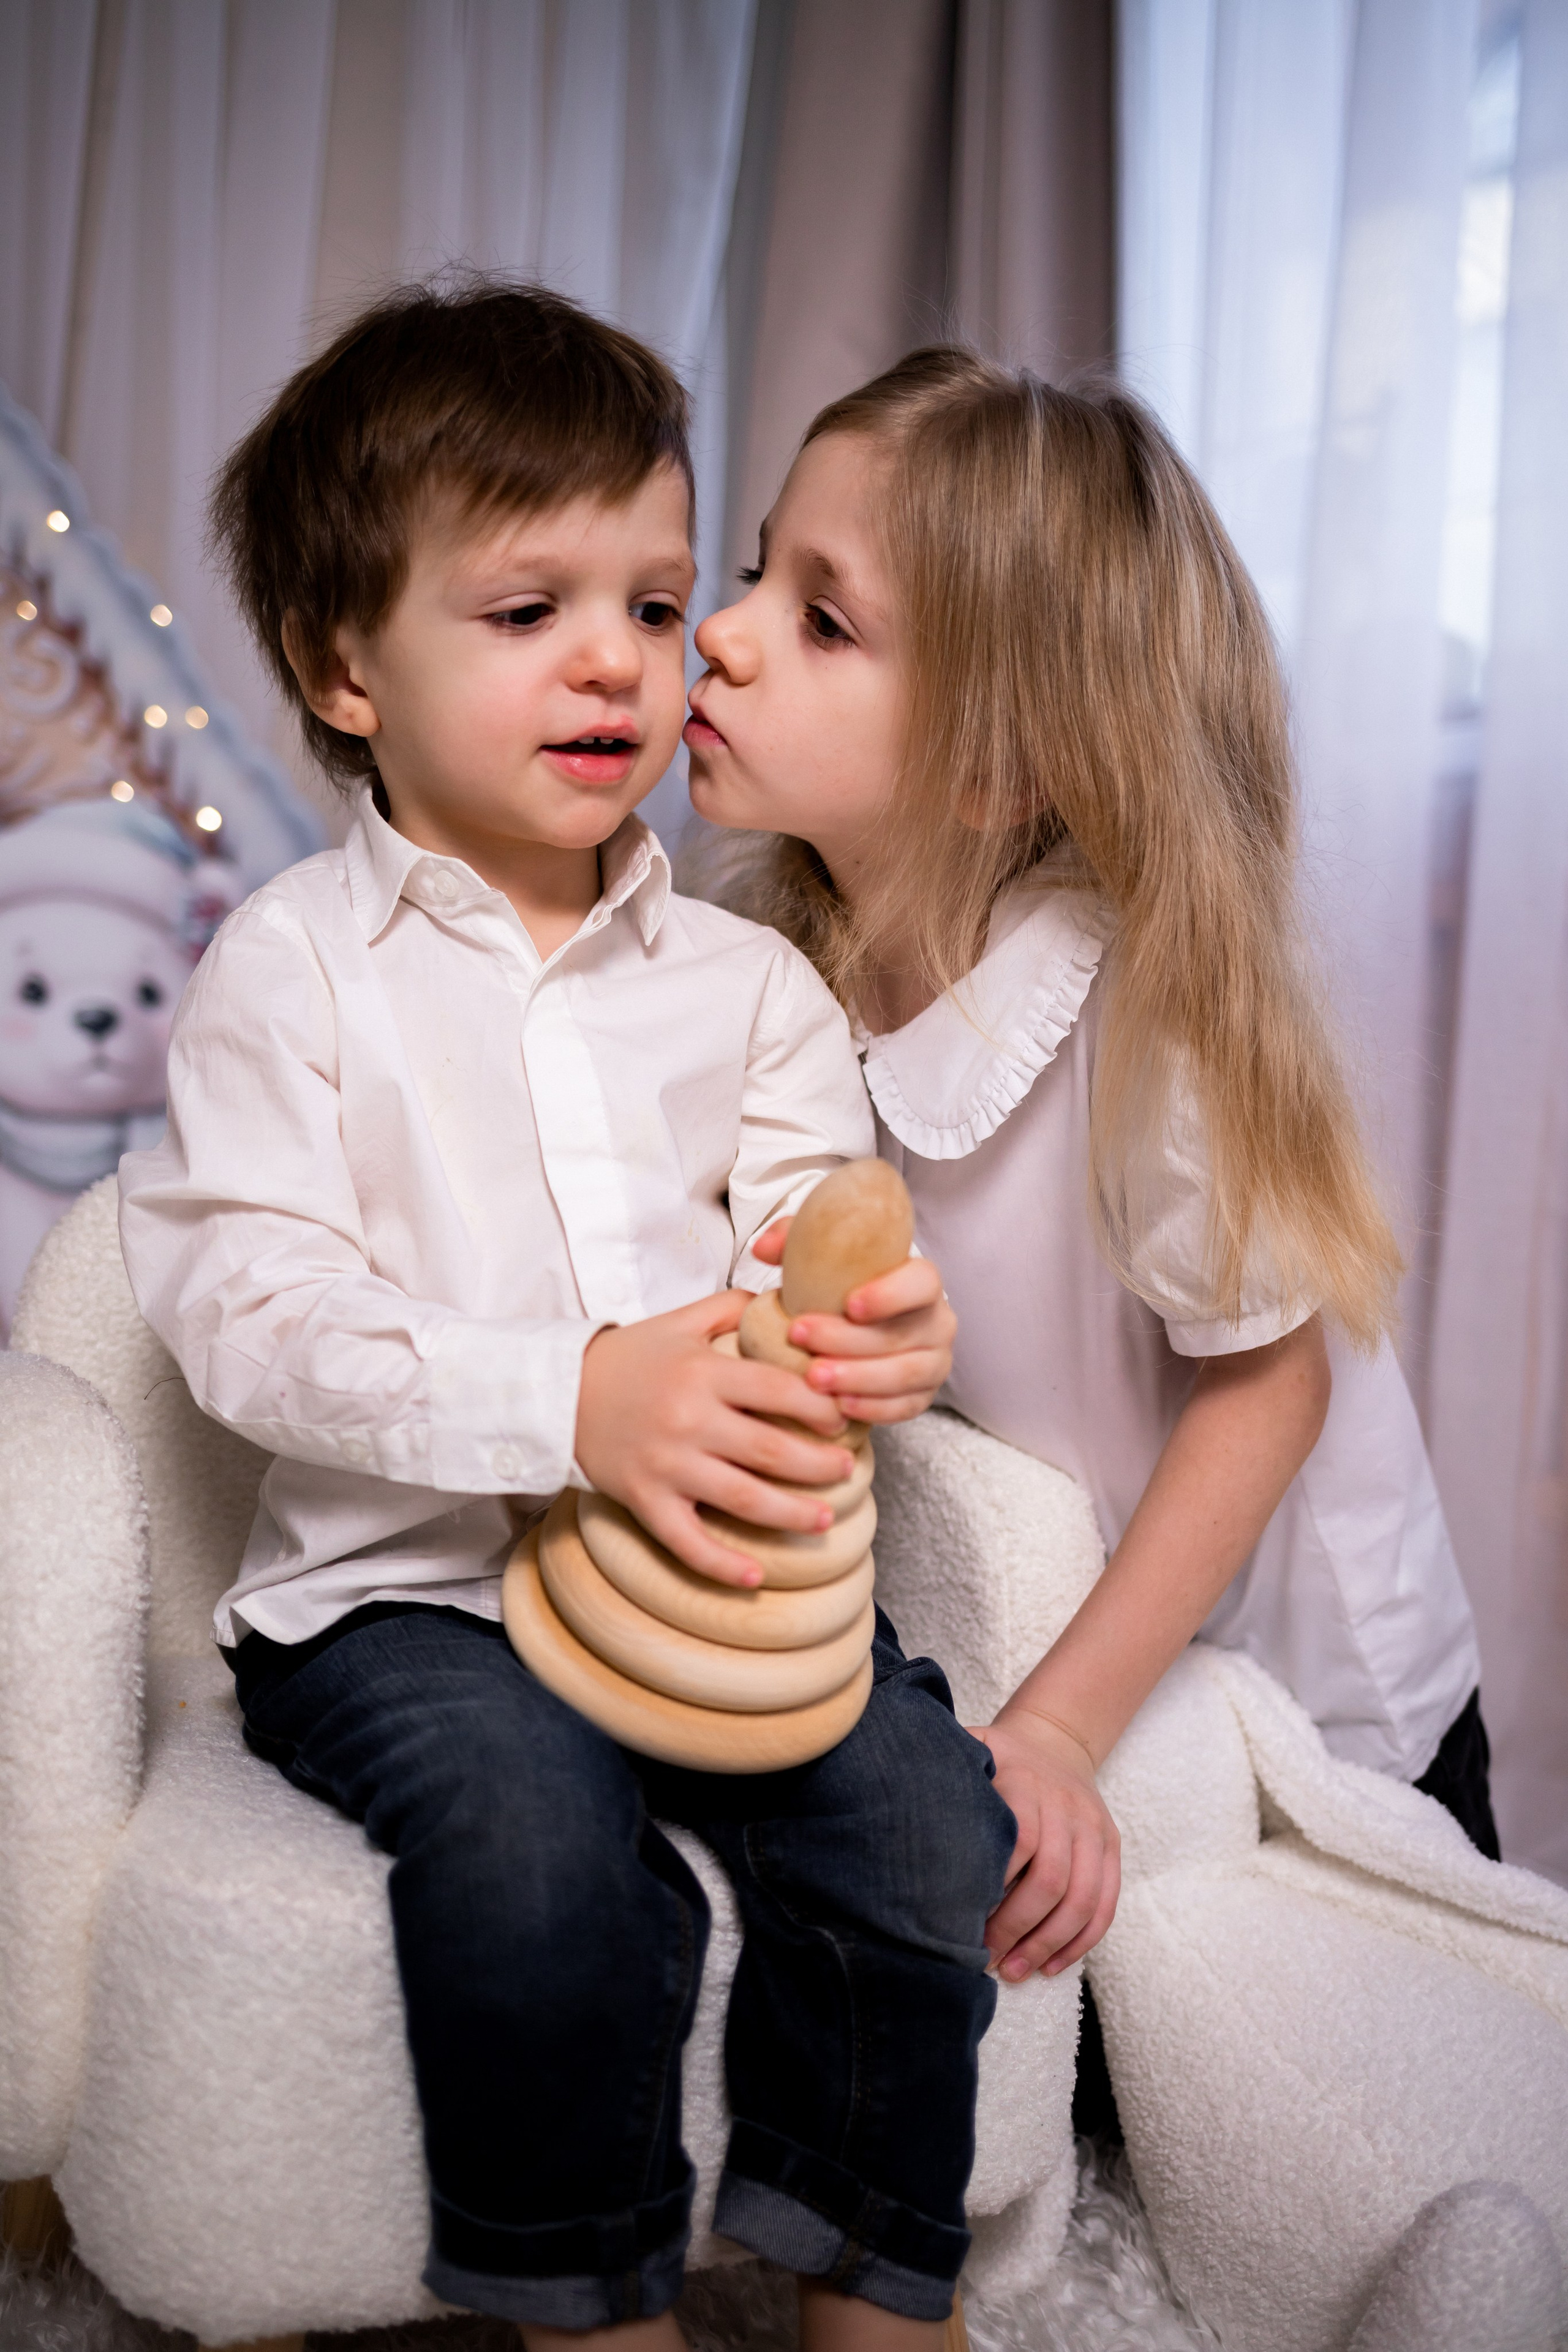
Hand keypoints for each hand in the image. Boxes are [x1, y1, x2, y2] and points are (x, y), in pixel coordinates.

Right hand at [575, 1288, 856, 1584]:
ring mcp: (667, 1465)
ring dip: (791, 1515)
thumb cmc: (627, 1358)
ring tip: (825, 1521)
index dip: (820, 1407)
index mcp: (703, 1373)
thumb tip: (783, 1291)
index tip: (842, 1419)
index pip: (778, 1390)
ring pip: (743, 1499)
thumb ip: (731, 1306)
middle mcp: (689, 1420)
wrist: (557, 1392)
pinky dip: (721, 1565)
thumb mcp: (679, 1321)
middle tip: (847, 1471)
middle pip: (771, 1450)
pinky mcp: (644, 1500)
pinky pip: (687, 1541)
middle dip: (819, 1466)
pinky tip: (754, 1579)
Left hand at [749, 1219, 954, 1421]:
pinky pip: (904, 1407)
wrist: (864, 1326)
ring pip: (904, 1374)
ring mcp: (934, 1362)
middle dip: (848, 1340)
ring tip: (813, 1378)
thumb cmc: (844, 1288)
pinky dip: (872, 1408)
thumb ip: (795, 1240)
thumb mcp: (822, 1256)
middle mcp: (937, 1322)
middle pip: (901, 1333)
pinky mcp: (923, 1396)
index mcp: (921, 1282)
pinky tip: (840, 1406)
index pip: (922, 1283)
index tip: (849, 1304)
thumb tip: (762, 1247)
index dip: (890, 1294)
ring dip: (857, 1378)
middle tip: (799, 1337)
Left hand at [970, 1708, 1120, 1978]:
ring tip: (1015, 1971)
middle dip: (1017, 1927)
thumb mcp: (969, 1753)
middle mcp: (1066, 1804)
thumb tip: (893, 1812)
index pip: (1020, 1840)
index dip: (994, 1886)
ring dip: (1049, 1944)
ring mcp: (1094, 1827)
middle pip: (1051, 1878)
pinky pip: (1106, 1903)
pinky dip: (1081, 1941)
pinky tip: (1052, 1965)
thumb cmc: (996, 1759)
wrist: (1054, 1741)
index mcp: (1025, 1780)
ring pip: (1082, 1899)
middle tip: (986, 1959)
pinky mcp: (1112, 1846)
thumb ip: (945, 1778)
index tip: (962, 1919)